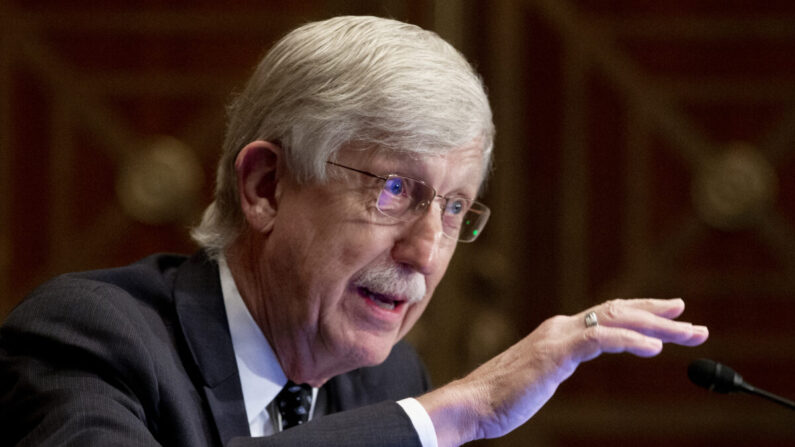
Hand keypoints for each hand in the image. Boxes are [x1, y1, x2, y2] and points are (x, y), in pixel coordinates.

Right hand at [417, 298, 707, 446]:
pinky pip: (599, 339)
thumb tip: (574, 359)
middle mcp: (560, 327)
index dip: (641, 311)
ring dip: (656, 326)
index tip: (670, 313)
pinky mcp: (554, 353)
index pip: (607, 313)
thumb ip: (559, 362)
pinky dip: (629, 339)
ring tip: (688, 334)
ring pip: (615, 321)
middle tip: (692, 320)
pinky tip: (653, 348)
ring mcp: (557, 338)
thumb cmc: (501, 397)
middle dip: (658, 314)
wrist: (471, 404)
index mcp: (558, 332)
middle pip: (618, 310)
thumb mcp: (539, 375)